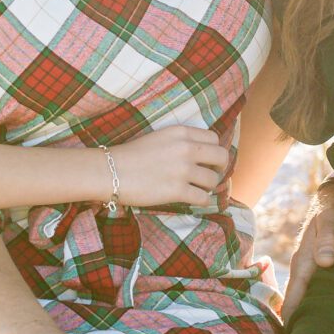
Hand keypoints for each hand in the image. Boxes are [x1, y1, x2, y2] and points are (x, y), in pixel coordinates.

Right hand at [108, 125, 227, 208]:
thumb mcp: (159, 137)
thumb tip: (200, 153)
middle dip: (219, 167)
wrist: (111, 171)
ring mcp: (183, 170)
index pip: (213, 138)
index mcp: (181, 132)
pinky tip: (192, 199)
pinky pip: (203, 198)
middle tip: (210, 174)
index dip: (213, 150)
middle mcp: (186, 149)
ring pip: (213, 180)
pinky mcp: (177, 190)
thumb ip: (181, 141)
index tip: (207, 159)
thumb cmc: (131, 155)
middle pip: (221, 157)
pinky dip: (200, 200)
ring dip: (207, 186)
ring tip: (196, 188)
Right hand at [276, 179, 333, 321]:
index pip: (294, 295)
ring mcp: (311, 266)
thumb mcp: (331, 216)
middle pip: (298, 300)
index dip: (292, 316)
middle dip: (297, 322)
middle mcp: (304, 266)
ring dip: (306, 313)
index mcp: (303, 260)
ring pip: (307, 295)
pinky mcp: (319, 264)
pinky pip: (315, 287)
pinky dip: (315, 301)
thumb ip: (328, 237)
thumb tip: (325, 262)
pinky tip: (322, 314)